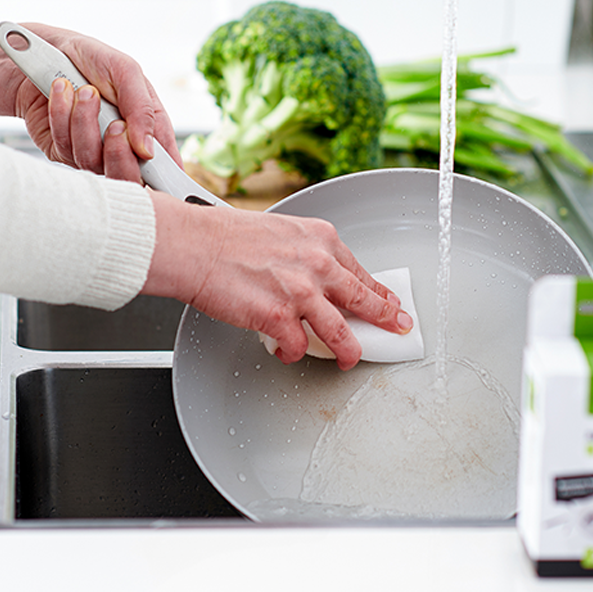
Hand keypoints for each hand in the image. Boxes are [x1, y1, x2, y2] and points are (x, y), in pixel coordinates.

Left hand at [13, 24, 180, 181]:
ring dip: (85, 122)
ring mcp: (94, 151)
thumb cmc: (91, 58)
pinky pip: (65, 148)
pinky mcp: (64, 150)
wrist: (43, 51)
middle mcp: (123, 144)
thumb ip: (142, 109)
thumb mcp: (126, 71)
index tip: (150, 160)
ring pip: (92, 162)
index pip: (164, 163)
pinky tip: (62, 93)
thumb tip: (148, 150)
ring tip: (84, 92)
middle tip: (115, 124)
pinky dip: (61, 116)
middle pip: (129, 176)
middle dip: (119, 152)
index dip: (162, 173)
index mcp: (149, 128)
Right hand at [144, 190, 413, 370]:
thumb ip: (308, 255)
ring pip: (342, 333)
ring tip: (350, 359)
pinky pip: (298, 347)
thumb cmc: (227, 237)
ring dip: (349, 351)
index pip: (361, 271)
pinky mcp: (279, 317)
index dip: (380, 292)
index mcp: (321, 239)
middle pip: (364, 300)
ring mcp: (301, 292)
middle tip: (398, 328)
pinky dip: (292, 353)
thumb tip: (323, 278)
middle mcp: (318, 264)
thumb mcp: (283, 232)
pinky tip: (286, 351)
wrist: (194, 244)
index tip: (391, 303)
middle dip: (386, 319)